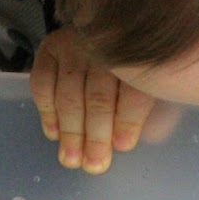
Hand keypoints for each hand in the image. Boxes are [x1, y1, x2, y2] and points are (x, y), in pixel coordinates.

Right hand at [29, 27, 180, 172]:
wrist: (110, 35)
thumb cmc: (136, 71)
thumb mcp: (156, 84)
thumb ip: (154, 109)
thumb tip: (147, 137)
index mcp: (139, 53)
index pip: (134, 89)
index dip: (128, 119)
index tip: (123, 145)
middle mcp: (104, 44)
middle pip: (99, 96)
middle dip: (96, 135)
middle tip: (94, 164)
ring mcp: (74, 45)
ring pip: (69, 94)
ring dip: (71, 130)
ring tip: (72, 158)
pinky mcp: (50, 47)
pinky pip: (43, 83)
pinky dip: (47, 111)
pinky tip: (54, 133)